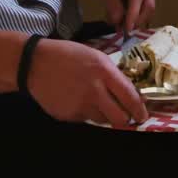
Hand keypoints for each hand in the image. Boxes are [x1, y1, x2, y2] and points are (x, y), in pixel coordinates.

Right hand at [27, 39, 147, 127]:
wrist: (35, 64)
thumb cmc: (68, 56)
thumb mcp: (95, 56)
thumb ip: (113, 75)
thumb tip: (131, 94)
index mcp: (103, 71)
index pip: (129, 97)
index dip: (139, 110)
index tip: (143, 116)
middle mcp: (94, 91)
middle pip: (119, 118)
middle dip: (126, 121)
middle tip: (128, 119)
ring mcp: (79, 105)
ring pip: (102, 120)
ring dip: (105, 115)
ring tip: (95, 101)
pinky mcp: (68, 115)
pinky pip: (85, 119)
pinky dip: (86, 112)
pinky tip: (77, 99)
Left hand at [75, 0, 155, 34]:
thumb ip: (110, 3)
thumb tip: (120, 22)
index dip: (134, 14)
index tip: (127, 29)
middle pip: (148, 2)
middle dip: (137, 19)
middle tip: (121, 31)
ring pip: (146, 6)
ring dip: (134, 18)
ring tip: (116, 25)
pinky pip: (141, 5)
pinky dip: (132, 14)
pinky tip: (117, 19)